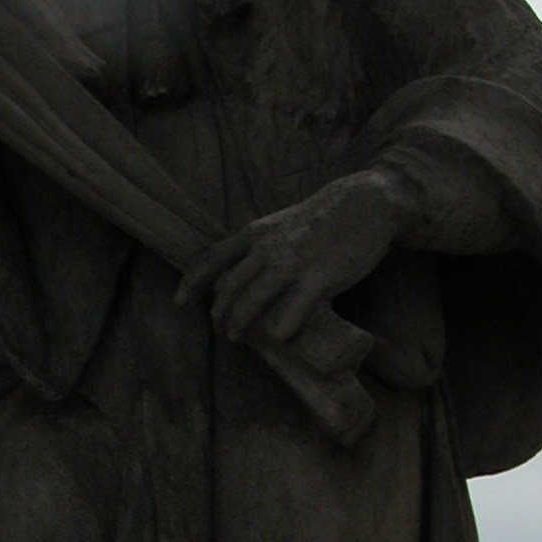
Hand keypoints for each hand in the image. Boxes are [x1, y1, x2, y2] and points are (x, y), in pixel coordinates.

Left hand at [176, 173, 404, 343]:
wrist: (364, 203)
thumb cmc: (320, 220)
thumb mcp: (279, 225)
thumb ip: (258, 247)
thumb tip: (236, 275)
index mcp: (255, 235)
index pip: (212, 259)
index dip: (191, 282)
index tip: (178, 303)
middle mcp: (268, 249)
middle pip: (230, 288)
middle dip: (220, 314)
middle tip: (222, 331)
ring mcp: (293, 263)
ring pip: (254, 300)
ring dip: (241, 323)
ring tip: (236, 337)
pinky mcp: (320, 278)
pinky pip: (294, 309)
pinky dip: (282, 327)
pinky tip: (279, 338)